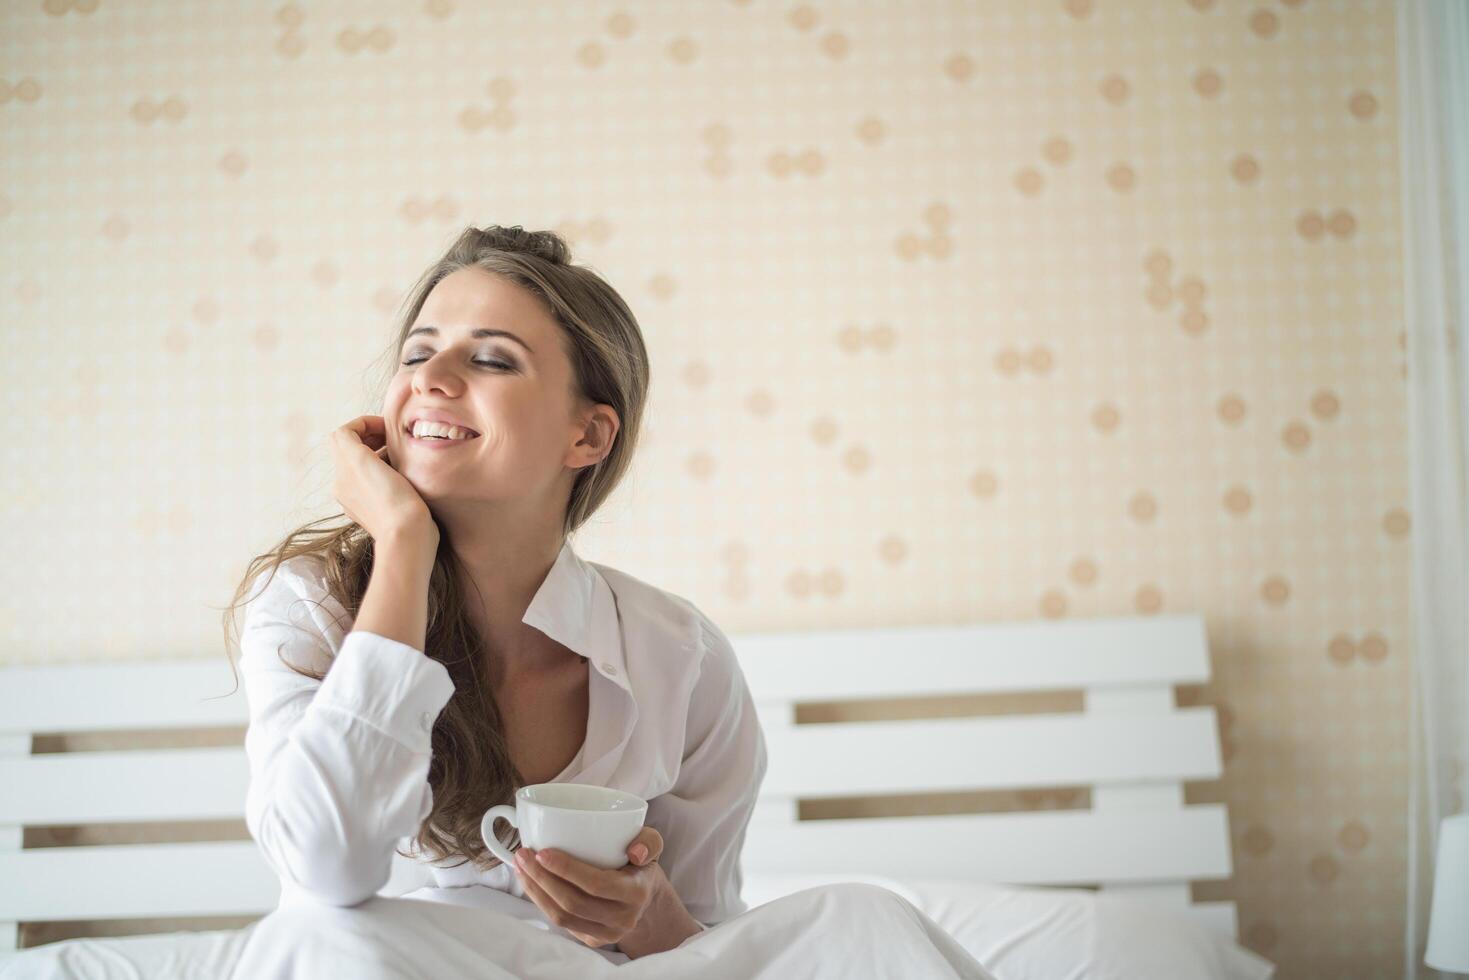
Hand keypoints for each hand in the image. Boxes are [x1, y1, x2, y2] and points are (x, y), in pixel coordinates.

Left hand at [330, 415, 438, 549]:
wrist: (407, 537)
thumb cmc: (393, 499)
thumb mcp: (363, 460)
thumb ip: (349, 439)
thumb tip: (352, 431)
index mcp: (342, 471)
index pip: (345, 433)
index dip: (366, 423)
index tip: (388, 426)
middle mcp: (344, 485)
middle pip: (351, 448)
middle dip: (373, 437)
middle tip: (395, 438)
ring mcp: (357, 500)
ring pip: (363, 465)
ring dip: (380, 454)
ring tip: (401, 455)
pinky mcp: (372, 512)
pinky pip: (371, 483)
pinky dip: (384, 472)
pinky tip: (402, 475)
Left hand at [511, 827, 664, 948]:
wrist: (645, 899)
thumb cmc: (640, 865)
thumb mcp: (651, 846)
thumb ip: (648, 841)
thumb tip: (634, 850)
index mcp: (636, 893)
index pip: (596, 884)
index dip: (566, 870)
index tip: (542, 852)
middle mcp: (622, 919)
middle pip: (572, 902)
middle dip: (542, 878)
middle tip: (523, 854)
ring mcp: (606, 934)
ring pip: (562, 917)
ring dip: (535, 891)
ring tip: (520, 866)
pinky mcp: (591, 940)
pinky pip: (561, 923)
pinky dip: (541, 901)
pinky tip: (530, 882)